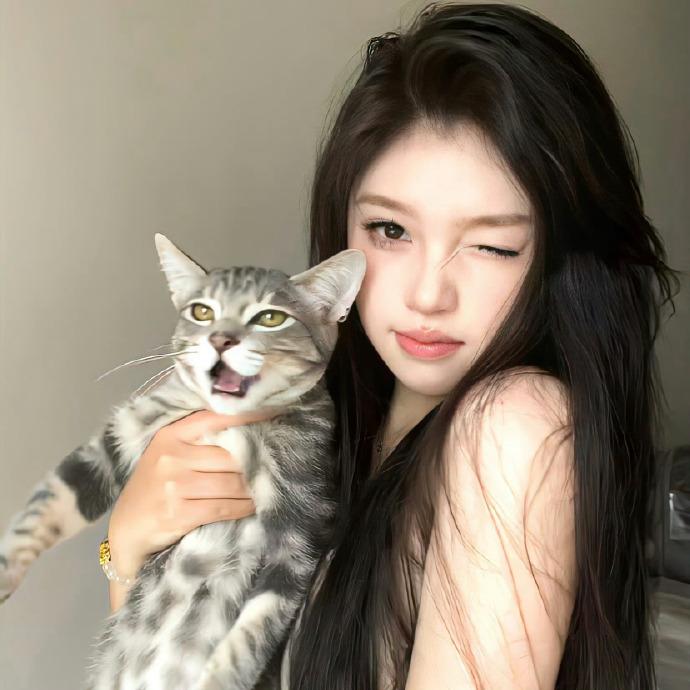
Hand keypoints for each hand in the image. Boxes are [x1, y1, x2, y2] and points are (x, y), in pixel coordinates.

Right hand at [107, 409, 257, 577]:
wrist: (126, 532)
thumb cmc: (154, 489)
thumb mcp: (167, 456)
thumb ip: (198, 441)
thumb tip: (247, 432)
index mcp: (170, 436)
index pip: (213, 418)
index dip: (246, 416)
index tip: (273, 413)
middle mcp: (171, 456)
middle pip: (230, 456)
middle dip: (255, 463)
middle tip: (274, 464)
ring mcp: (174, 485)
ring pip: (231, 483)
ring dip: (253, 489)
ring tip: (266, 488)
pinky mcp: (179, 513)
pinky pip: (225, 507)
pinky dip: (243, 508)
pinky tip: (253, 506)